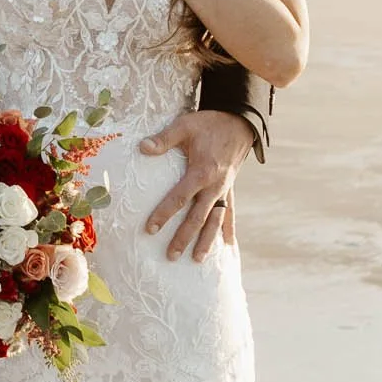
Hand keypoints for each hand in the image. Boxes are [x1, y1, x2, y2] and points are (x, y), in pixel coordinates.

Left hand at [141, 108, 253, 261]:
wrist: (238, 122)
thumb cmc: (209, 124)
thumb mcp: (185, 126)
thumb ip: (164, 139)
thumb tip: (142, 147)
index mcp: (201, 172)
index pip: (179, 198)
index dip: (164, 214)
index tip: (150, 229)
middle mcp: (215, 185)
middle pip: (197, 217)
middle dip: (184, 237)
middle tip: (171, 256)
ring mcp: (224, 189)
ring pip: (215, 221)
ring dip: (207, 241)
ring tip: (198, 259)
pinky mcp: (230, 189)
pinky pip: (230, 213)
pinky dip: (228, 229)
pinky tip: (227, 246)